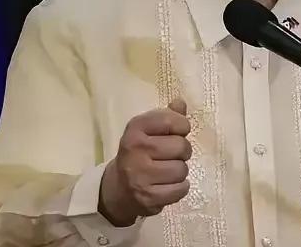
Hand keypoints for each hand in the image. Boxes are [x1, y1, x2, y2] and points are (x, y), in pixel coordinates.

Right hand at [99, 97, 191, 225]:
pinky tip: (167, 185)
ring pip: (182, 169)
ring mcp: (140, 175)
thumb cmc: (139, 154)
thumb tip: (180, 102)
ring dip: (180, 171)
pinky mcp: (148, 198)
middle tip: (170, 155)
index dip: (182, 126)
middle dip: (182, 151)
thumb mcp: (147, 131)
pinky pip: (181, 189)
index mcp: (135, 128)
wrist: (117, 189)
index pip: (171, 120)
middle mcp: (135, 150)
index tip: (177, 132)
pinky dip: (180, 188)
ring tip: (166, 171)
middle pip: (181, 146)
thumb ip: (167, 116)